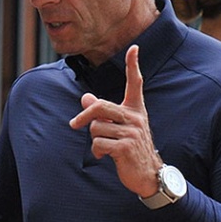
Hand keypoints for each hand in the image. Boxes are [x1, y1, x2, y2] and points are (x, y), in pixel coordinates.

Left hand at [69, 45, 161, 196]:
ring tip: (105, 147)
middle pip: (100, 106)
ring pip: (96, 128)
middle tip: (74, 124)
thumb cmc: (130, 147)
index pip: (135, 83)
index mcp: (135, 109)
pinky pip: (99, 144)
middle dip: (83, 116)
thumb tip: (85, 97)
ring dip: (94, 140)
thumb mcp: (117, 127)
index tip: (134, 48)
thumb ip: (102, 113)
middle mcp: (135, 117)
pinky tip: (106, 156)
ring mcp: (132, 132)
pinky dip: (97, 151)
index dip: (133, 65)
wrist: (147, 173)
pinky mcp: (127, 147)